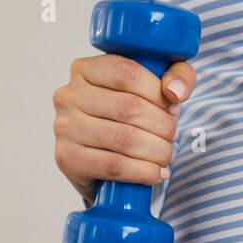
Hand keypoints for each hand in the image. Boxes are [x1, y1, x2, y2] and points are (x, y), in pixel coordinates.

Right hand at [53, 55, 196, 203]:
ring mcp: (65, 127)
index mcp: (86, 69)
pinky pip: (113, 165)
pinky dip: (143, 171)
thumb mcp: (157, 86)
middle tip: (172, 137)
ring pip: (124, 139)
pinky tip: (156, 173)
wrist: (100, 161)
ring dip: (156, 151)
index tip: (172, 108)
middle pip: (129, 108)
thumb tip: (175, 91)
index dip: (158, 93)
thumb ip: (177, 75)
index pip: (128, 73)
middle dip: (162, 126)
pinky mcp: (68, 158)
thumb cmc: (129, 116)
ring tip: (166, 156)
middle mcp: (69, 95)